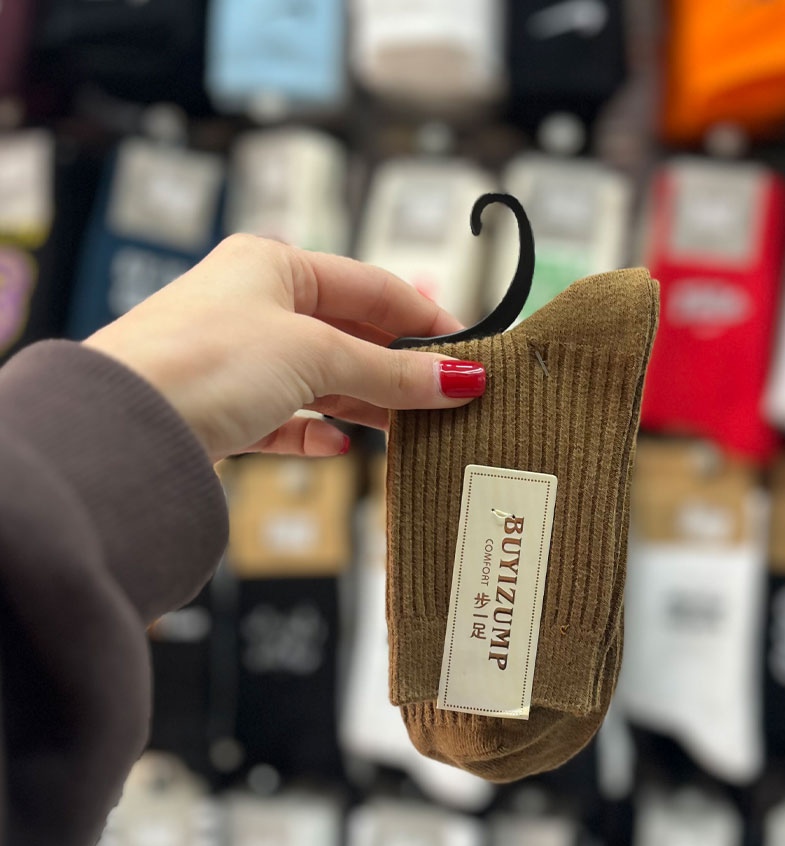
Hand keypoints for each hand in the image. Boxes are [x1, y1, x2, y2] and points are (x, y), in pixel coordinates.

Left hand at [85, 234, 486, 461]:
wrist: (122, 429)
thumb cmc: (206, 361)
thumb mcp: (315, 356)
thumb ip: (391, 373)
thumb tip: (461, 380)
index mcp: (273, 266)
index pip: (372, 287)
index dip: (425, 320)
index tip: (469, 354)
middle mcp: (253, 305)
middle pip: (350, 335)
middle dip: (399, 368)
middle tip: (449, 398)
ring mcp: (237, 359)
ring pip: (322, 380)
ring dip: (366, 404)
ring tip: (412, 428)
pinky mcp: (222, 410)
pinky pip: (285, 419)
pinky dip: (316, 433)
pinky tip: (339, 446)